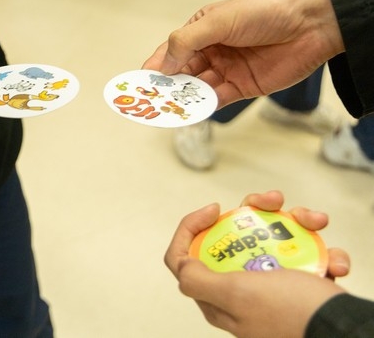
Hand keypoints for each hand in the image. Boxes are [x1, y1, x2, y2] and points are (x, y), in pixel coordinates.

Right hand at [143, 0, 344, 108]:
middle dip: (166, 86)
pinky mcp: (242, 87)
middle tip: (150, 100)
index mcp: (203, 29)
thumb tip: (163, 66)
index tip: (141, 81)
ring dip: (182, 98)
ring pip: (197, 88)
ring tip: (167, 108)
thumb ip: (187, 42)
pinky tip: (191, 111)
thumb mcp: (219, 21)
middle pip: (182, 72)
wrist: (311, 24)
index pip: (172, 50)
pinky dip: (203, 106)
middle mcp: (212, 50)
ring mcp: (226, 69)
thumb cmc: (265, 11)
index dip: (157, 65)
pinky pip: (217, 99)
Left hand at [165, 191, 348, 337]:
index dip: (191, 226)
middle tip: (274, 201)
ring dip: (296, 223)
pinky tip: (334, 258)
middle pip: (230, 237)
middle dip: (254, 211)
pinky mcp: (296, 283)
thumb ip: (199, 281)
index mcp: (216, 296)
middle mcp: (238, 289)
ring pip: (270, 238)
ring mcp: (268, 285)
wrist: (344, 330)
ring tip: (315, 221)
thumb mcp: (237, 294)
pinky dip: (320, 249)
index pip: (183, 257)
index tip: (215, 208)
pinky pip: (302, 254)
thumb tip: (182, 264)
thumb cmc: (292, 314)